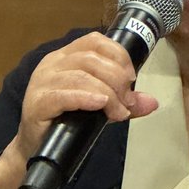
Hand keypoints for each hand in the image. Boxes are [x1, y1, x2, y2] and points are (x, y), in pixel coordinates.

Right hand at [0, 33, 158, 188]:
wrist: (36, 148)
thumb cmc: (66, 122)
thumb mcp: (101, 108)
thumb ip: (125, 102)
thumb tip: (152, 102)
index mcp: (66, 57)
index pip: (94, 40)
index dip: (118, 55)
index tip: (132, 78)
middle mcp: (52, 64)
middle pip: (90, 58)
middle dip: (116, 79)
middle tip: (127, 102)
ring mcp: (42, 82)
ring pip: (80, 76)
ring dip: (108, 93)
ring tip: (118, 112)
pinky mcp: (37, 103)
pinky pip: (63, 94)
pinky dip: (86, 98)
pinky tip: (100, 105)